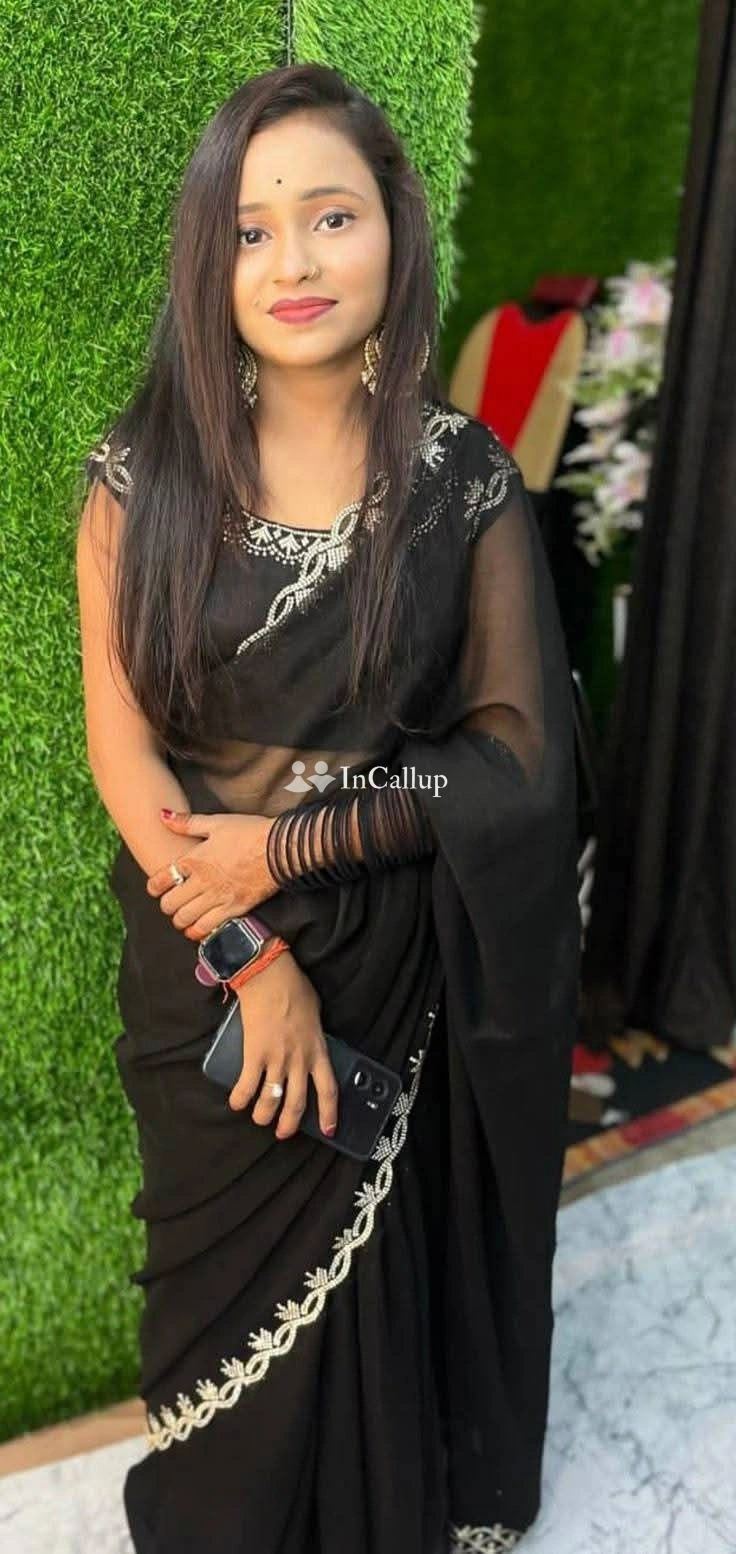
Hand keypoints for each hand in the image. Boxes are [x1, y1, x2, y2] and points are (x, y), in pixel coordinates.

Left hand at [146, 809, 276, 939]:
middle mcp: (202, 882)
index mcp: (194, 860)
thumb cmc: (250, 833)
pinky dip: (199, 931)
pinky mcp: (234, 910)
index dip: (154, 887)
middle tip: (172, 903)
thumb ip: (187, 822)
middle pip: (170, 904)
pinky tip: (199, 928)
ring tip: (183, 916)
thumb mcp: (216, 822)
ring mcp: (218, 898)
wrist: (279, 848)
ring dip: (180, 920)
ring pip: (185, 919)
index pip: (160, 880)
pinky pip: (208, 929)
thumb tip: (162, 815)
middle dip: (167, 905)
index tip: (156, 888)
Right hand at [229, 950, 338, 1141]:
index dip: (329, 1114)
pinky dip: (240, 1099)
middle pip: (296, 1103)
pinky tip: (237, 1103)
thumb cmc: (294, 988)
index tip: (328, 1130)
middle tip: (282, 1133)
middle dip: (289, 1124)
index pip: (328, 1090)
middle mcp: (299, 1060)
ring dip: (263, 1115)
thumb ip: (315, 1035)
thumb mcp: (316, 1014)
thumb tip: (311, 1044)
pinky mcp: (254, 1054)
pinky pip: (246, 1086)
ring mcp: (276, 1059)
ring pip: (271, 1100)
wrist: (269, 976)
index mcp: (318, 1050)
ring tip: (259, 1119)